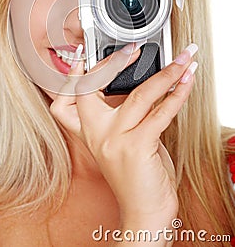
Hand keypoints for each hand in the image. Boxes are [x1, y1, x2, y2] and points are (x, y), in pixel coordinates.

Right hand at [51, 43, 197, 230]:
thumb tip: (150, 86)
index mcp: (90, 132)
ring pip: (140, 95)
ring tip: (184, 60)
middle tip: (135, 47)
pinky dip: (178, 95)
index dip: (76, 71)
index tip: (87, 52)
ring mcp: (115, 140)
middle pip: (95, 86)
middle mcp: (98, 134)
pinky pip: (160, 113)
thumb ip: (128, 115)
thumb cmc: (137, 177)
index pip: (73, 94)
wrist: (144, 213)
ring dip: (168, 73)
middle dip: (115, 61)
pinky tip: (187, 83)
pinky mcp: (136, 147)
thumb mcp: (123, 142)